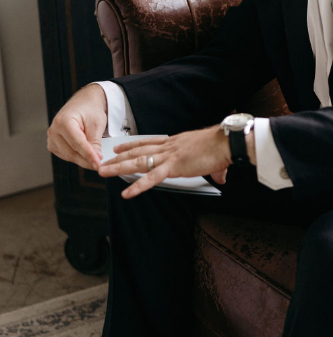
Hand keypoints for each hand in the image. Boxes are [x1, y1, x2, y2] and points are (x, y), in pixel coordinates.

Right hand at [47, 84, 107, 169]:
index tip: (98, 164)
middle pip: (72, 152)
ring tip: (94, 157)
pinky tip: (85, 154)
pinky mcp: (53, 144)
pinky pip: (66, 156)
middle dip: (87, 160)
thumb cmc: (90, 110)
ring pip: (69, 156)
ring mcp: (52, 138)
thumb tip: (96, 160)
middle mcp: (54, 130)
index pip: (77, 143)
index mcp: (63, 121)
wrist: (84, 104)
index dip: (89, 155)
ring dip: (82, 160)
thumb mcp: (96, 125)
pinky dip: (77, 157)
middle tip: (100, 164)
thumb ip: (95, 143)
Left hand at [98, 126, 231, 198]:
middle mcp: (169, 147)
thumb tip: (222, 178)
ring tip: (103, 171)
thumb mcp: (214, 160)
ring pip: (138, 162)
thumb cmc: (222, 148)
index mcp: (176, 143)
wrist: (226, 142)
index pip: (149, 142)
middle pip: (138, 151)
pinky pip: (151, 178)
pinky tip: (127, 193)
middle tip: (103, 161)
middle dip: (118, 156)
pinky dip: (137, 186)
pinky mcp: (173, 167)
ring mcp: (169, 156)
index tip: (119, 146)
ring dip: (119, 167)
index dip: (132, 144)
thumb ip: (216, 171)